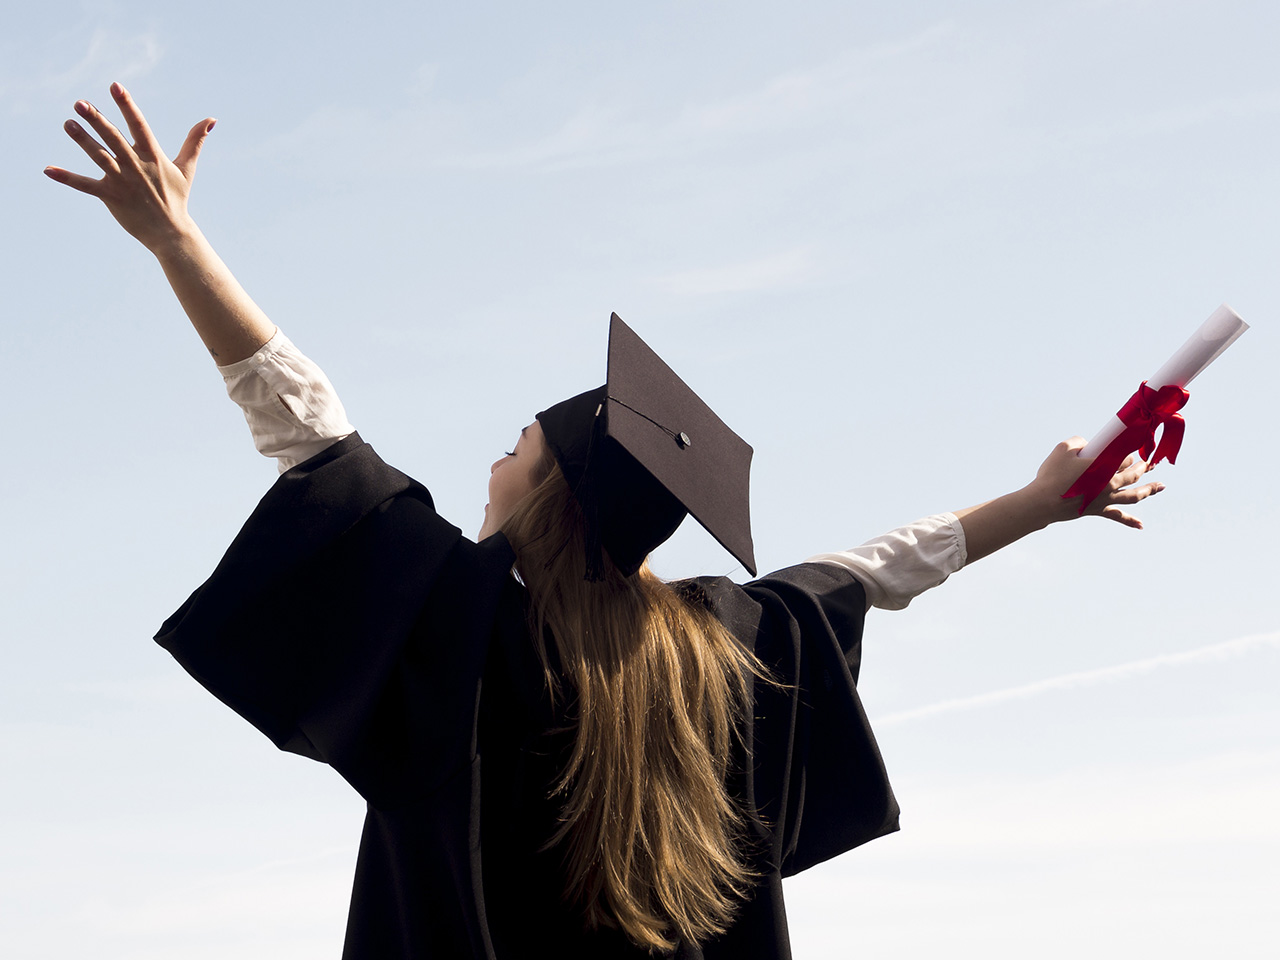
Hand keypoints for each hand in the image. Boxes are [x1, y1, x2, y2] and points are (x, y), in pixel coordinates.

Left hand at [44, 83, 215, 252]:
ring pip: (99, 157)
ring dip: (83, 141)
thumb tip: (212, 119)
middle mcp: (136, 166)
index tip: (115, 86)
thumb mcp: (187, 168)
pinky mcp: (111, 197)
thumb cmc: (177, 198)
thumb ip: (195, 141)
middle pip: (114, 138)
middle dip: (97, 120)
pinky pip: (86, 186)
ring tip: (67, 124)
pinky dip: (67, 178)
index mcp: (153, 156)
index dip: (127, 105)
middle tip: (80, 103)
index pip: (139, 125)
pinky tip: (48, 170)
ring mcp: (123, 182)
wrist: (171, 233)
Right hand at [1032, 436, 1165, 528]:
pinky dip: (1130, 521)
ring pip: (1134, 495)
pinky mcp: (1098, 510)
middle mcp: (1110, 483)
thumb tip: (1087, 445)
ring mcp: (1106, 498)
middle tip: (1150, 463)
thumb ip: (1079, 442)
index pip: (1124, 457)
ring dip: (1148, 490)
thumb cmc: (1052, 474)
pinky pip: (1118, 516)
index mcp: (1104, 466)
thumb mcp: (1063, 448)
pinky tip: (1141, 526)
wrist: (1043, 501)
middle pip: (1133, 474)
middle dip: (1143, 467)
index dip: (1128, 452)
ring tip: (1160, 486)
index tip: (1130, 448)